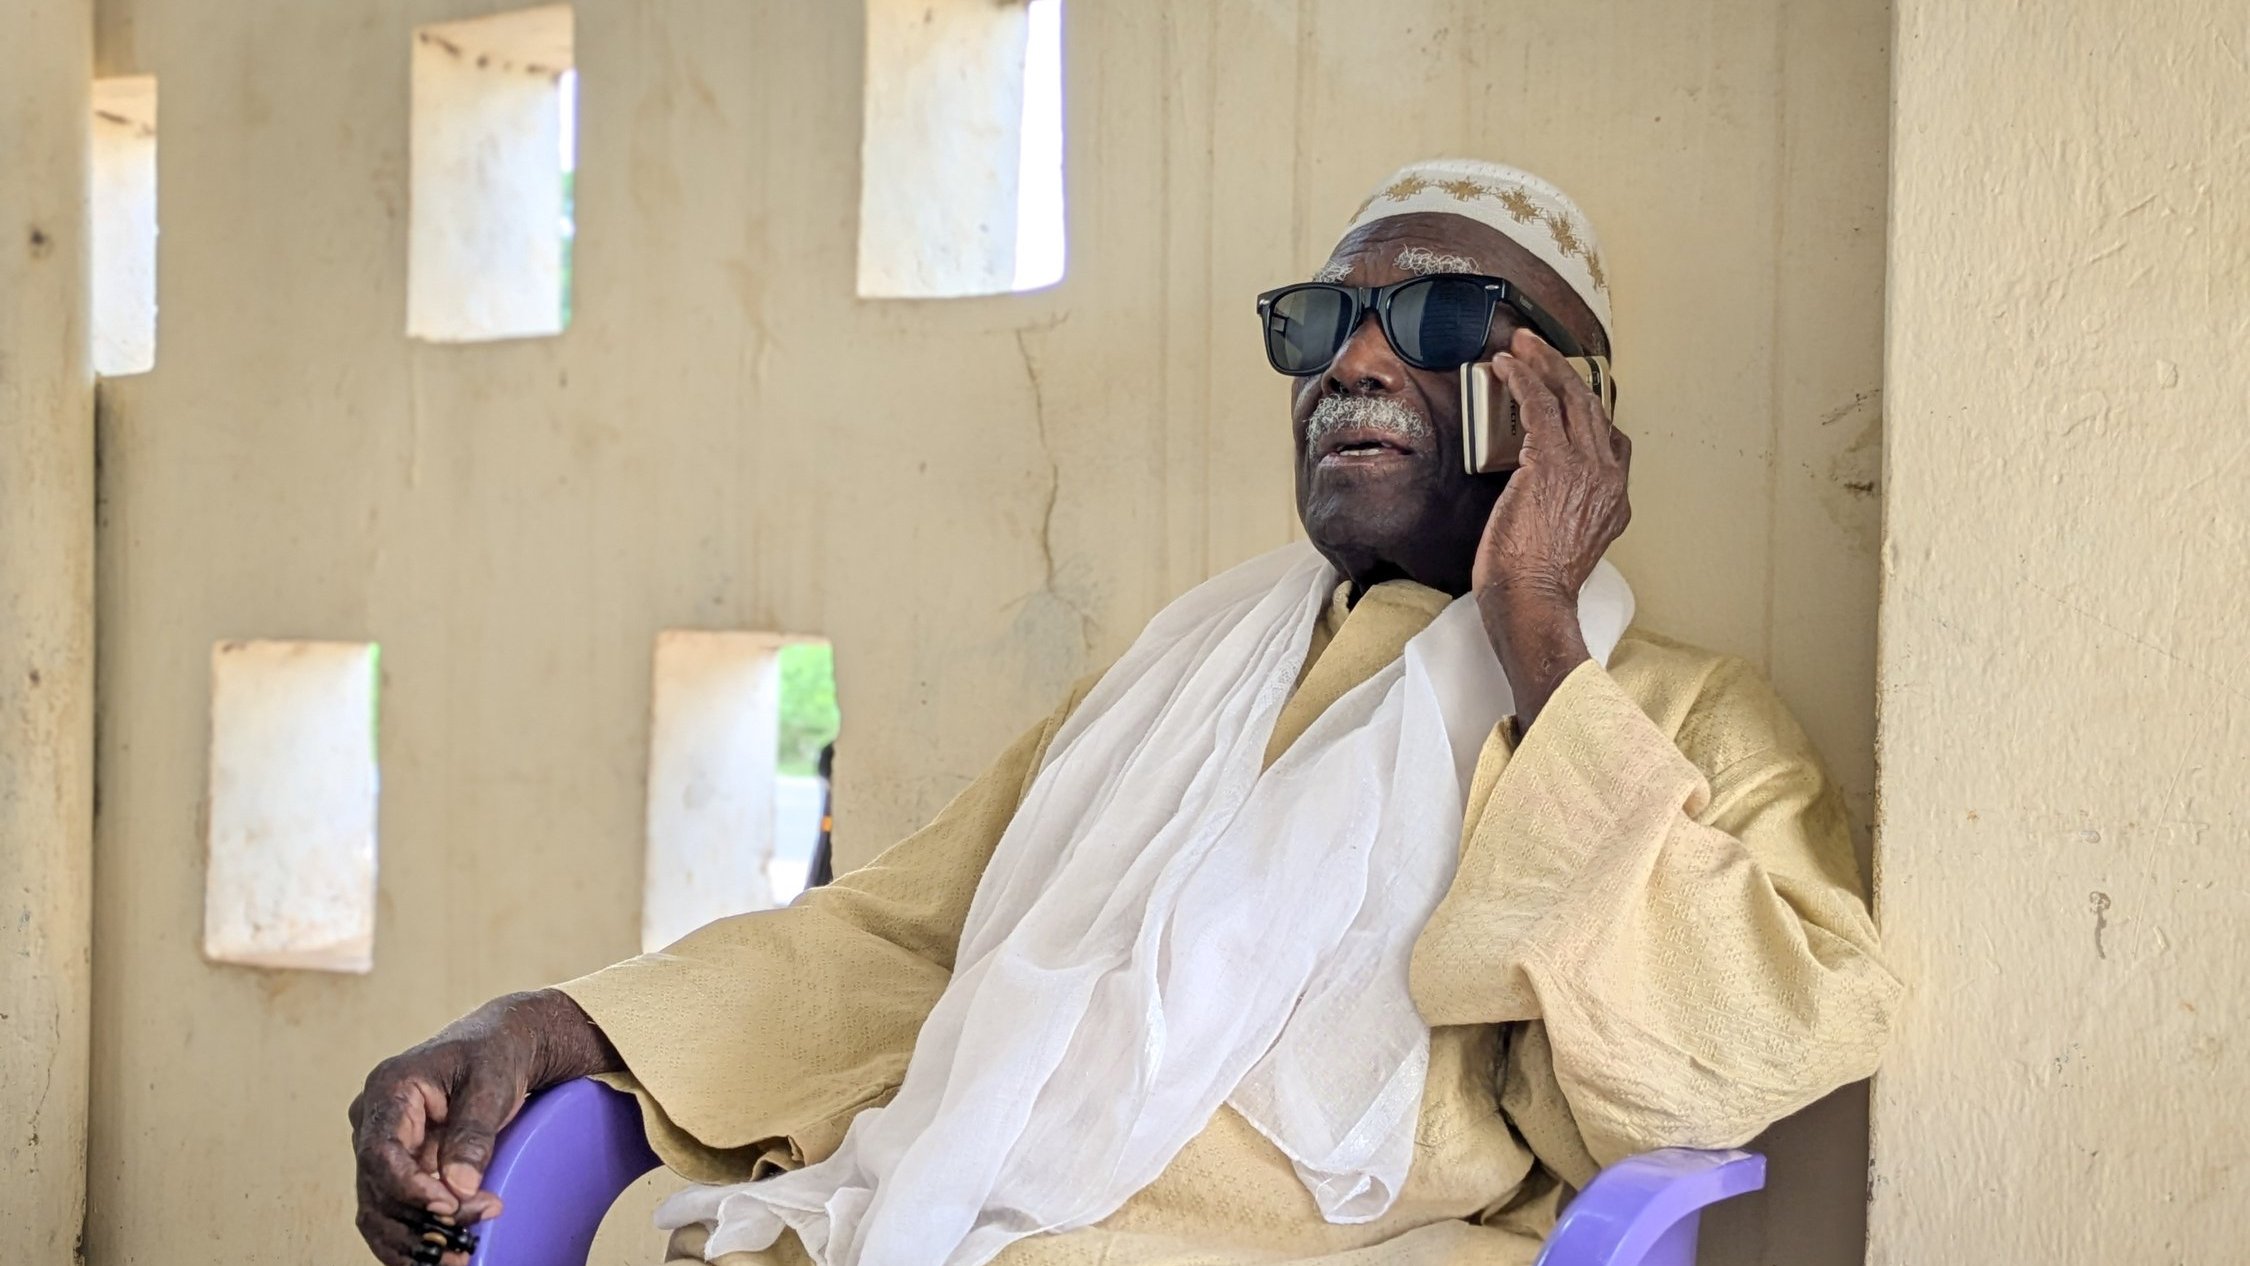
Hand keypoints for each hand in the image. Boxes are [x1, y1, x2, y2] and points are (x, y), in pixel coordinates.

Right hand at [350, 990, 617, 1264]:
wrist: (502, 1045)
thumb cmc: (495, 1053)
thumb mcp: (492, 1083)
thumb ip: (473, 1133)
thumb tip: (458, 1187)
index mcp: (389, 1090)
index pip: (380, 1152)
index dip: (408, 1188)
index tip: (447, 1207)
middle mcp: (373, 1122)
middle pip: (377, 1189)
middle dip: (420, 1222)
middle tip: (467, 1242)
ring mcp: (382, 1149)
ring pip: (378, 1211)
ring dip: (413, 1241)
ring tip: (459, 1258)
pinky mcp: (398, 1170)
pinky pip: (392, 1214)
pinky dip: (413, 1238)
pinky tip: (443, 1255)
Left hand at [1472, 328, 1632, 727]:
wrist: (1532, 602)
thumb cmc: (1536, 586)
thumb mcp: (1566, 547)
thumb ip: (1567, 515)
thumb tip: (1542, 497)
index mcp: (1615, 500)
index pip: (1611, 440)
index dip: (1589, 410)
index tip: (1567, 392)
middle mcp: (1609, 478)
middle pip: (1592, 408)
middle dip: (1565, 373)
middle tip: (1541, 350)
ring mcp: (1584, 467)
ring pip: (1569, 398)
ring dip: (1544, 364)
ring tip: (1523, 345)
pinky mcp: (1550, 462)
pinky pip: (1539, 405)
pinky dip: (1523, 379)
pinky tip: (1506, 366)